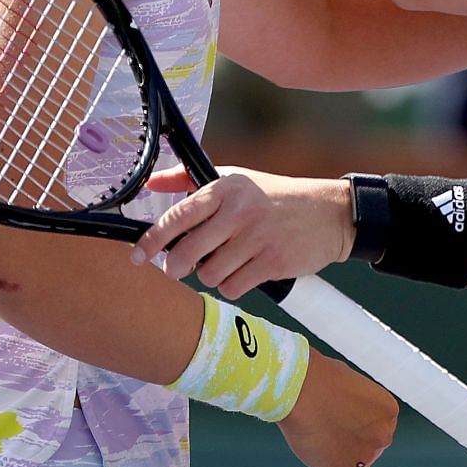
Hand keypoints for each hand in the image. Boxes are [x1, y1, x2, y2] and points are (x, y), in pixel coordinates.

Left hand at [133, 168, 353, 297]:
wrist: (328, 214)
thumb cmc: (274, 197)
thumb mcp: (236, 180)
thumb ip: (190, 181)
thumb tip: (151, 183)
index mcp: (226, 188)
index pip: (178, 216)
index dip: (152, 239)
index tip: (137, 255)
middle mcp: (239, 212)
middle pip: (187, 252)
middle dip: (176, 267)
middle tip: (176, 269)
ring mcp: (257, 238)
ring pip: (209, 274)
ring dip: (212, 275)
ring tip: (226, 263)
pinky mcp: (272, 262)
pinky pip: (233, 287)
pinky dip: (233, 285)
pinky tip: (244, 272)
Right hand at [276, 353, 396, 466]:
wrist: (300, 385)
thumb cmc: (318, 376)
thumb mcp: (349, 384)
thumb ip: (355, 405)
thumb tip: (346, 417)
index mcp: (388, 412)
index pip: (377, 430)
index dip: (360, 432)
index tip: (343, 432)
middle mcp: (382, 436)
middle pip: (367, 452)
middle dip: (351, 450)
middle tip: (328, 444)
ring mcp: (362, 457)